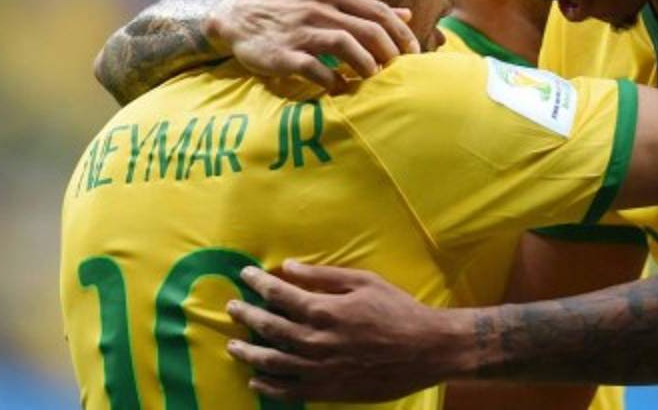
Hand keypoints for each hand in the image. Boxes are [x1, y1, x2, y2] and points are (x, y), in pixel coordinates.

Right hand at [205, 0, 419, 92]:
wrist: (237, 15)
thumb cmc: (291, 9)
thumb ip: (367, 9)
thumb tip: (407, 15)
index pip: (378, 11)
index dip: (401, 34)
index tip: (414, 53)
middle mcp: (318, 8)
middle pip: (368, 29)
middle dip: (389, 53)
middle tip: (396, 69)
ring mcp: (300, 31)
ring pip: (345, 45)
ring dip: (366, 65)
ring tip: (372, 77)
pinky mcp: (283, 55)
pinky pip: (315, 69)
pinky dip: (333, 80)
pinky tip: (341, 88)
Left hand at [226, 261, 459, 402]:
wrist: (426, 349)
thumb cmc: (398, 310)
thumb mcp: (365, 282)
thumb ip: (324, 276)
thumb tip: (289, 267)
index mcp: (324, 310)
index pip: (279, 294)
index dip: (258, 283)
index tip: (246, 275)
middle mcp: (314, 341)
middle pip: (268, 327)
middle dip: (246, 315)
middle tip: (231, 307)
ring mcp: (318, 369)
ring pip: (271, 362)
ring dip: (247, 352)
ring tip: (233, 345)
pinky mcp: (327, 390)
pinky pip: (288, 391)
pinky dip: (268, 385)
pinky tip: (256, 379)